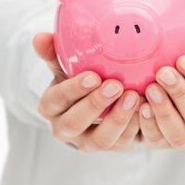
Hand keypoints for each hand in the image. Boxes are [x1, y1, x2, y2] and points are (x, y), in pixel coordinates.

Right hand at [33, 33, 140, 151]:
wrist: (97, 103)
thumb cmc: (79, 78)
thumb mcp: (65, 65)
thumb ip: (53, 52)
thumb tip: (39, 37)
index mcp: (51, 106)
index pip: (57, 100)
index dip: (74, 89)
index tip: (93, 76)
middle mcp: (65, 129)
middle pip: (75, 123)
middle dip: (95, 105)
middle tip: (115, 85)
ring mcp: (89, 142)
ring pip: (101, 140)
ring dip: (118, 119)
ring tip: (133, 97)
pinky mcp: (113, 147)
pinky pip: (124, 143)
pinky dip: (136, 127)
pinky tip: (146, 108)